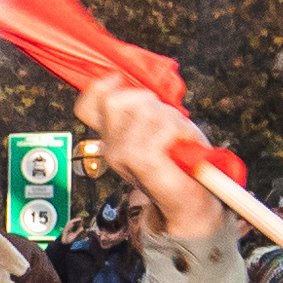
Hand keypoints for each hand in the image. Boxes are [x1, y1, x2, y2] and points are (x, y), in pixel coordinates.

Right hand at [76, 79, 222, 238]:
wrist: (193, 203)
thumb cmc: (184, 163)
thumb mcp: (164, 127)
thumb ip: (145, 108)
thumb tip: (129, 82)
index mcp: (113, 139)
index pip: (89, 106)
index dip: (99, 88)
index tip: (117, 79)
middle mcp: (111, 147)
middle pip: (120, 99)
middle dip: (153, 103)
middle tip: (170, 126)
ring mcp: (123, 155)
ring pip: (145, 110)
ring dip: (172, 118)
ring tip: (180, 138)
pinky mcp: (141, 161)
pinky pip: (160, 127)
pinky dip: (180, 130)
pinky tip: (184, 143)